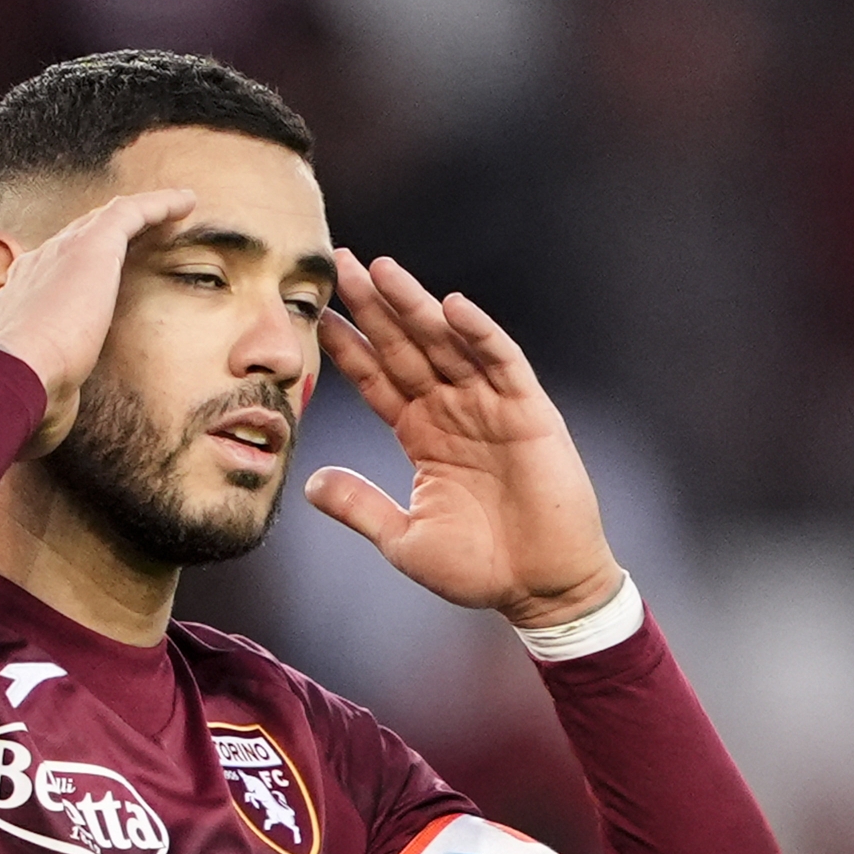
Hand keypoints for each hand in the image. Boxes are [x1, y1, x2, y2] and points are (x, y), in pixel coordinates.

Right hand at [0, 187, 196, 456]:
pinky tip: (186, 203)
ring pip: (107, 221)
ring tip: (172, 210)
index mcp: (20, 303)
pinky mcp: (92, 246)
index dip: (79, 276)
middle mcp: (36, 268)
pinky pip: (131, 211)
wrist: (18, 377)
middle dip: (109, 237)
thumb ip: (43, 403)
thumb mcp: (35, 402)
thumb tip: (39, 433)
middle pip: (78, 243)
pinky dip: (158, 204)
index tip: (102, 285)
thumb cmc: (25, 402)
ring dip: (140, 214)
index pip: (53, 279)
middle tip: (142, 234)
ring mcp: (61, 253)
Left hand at [304, 250, 626, 627]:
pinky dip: (480, 334)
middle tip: (339, 264)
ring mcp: (491, 407)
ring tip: (382, 269)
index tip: (316, 312)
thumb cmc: (481, 567)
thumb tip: (311, 485)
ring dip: (417, 306)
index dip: (348, 346)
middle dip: (373, 307)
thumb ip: (360, 507)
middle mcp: (453, 410)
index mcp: (422, 434)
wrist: (542, 589)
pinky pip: (502, 363)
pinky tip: (454, 306)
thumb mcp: (405, 539)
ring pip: (447, 344)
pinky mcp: (528, 412)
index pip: (377, 379)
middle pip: (406, 348)